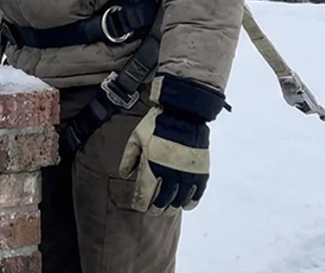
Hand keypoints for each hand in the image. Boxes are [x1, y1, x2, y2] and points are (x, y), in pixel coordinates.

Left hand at [118, 74, 225, 212]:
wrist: (183, 112)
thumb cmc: (157, 123)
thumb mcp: (136, 136)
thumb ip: (129, 157)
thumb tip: (124, 175)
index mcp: (151, 166)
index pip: (145, 193)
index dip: (141, 203)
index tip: (139, 207)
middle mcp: (169, 174)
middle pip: (162, 200)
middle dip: (156, 208)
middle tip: (153, 210)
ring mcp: (186, 174)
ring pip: (179, 199)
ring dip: (172, 207)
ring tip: (167, 209)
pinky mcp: (200, 171)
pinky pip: (197, 193)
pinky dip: (191, 201)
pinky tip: (186, 205)